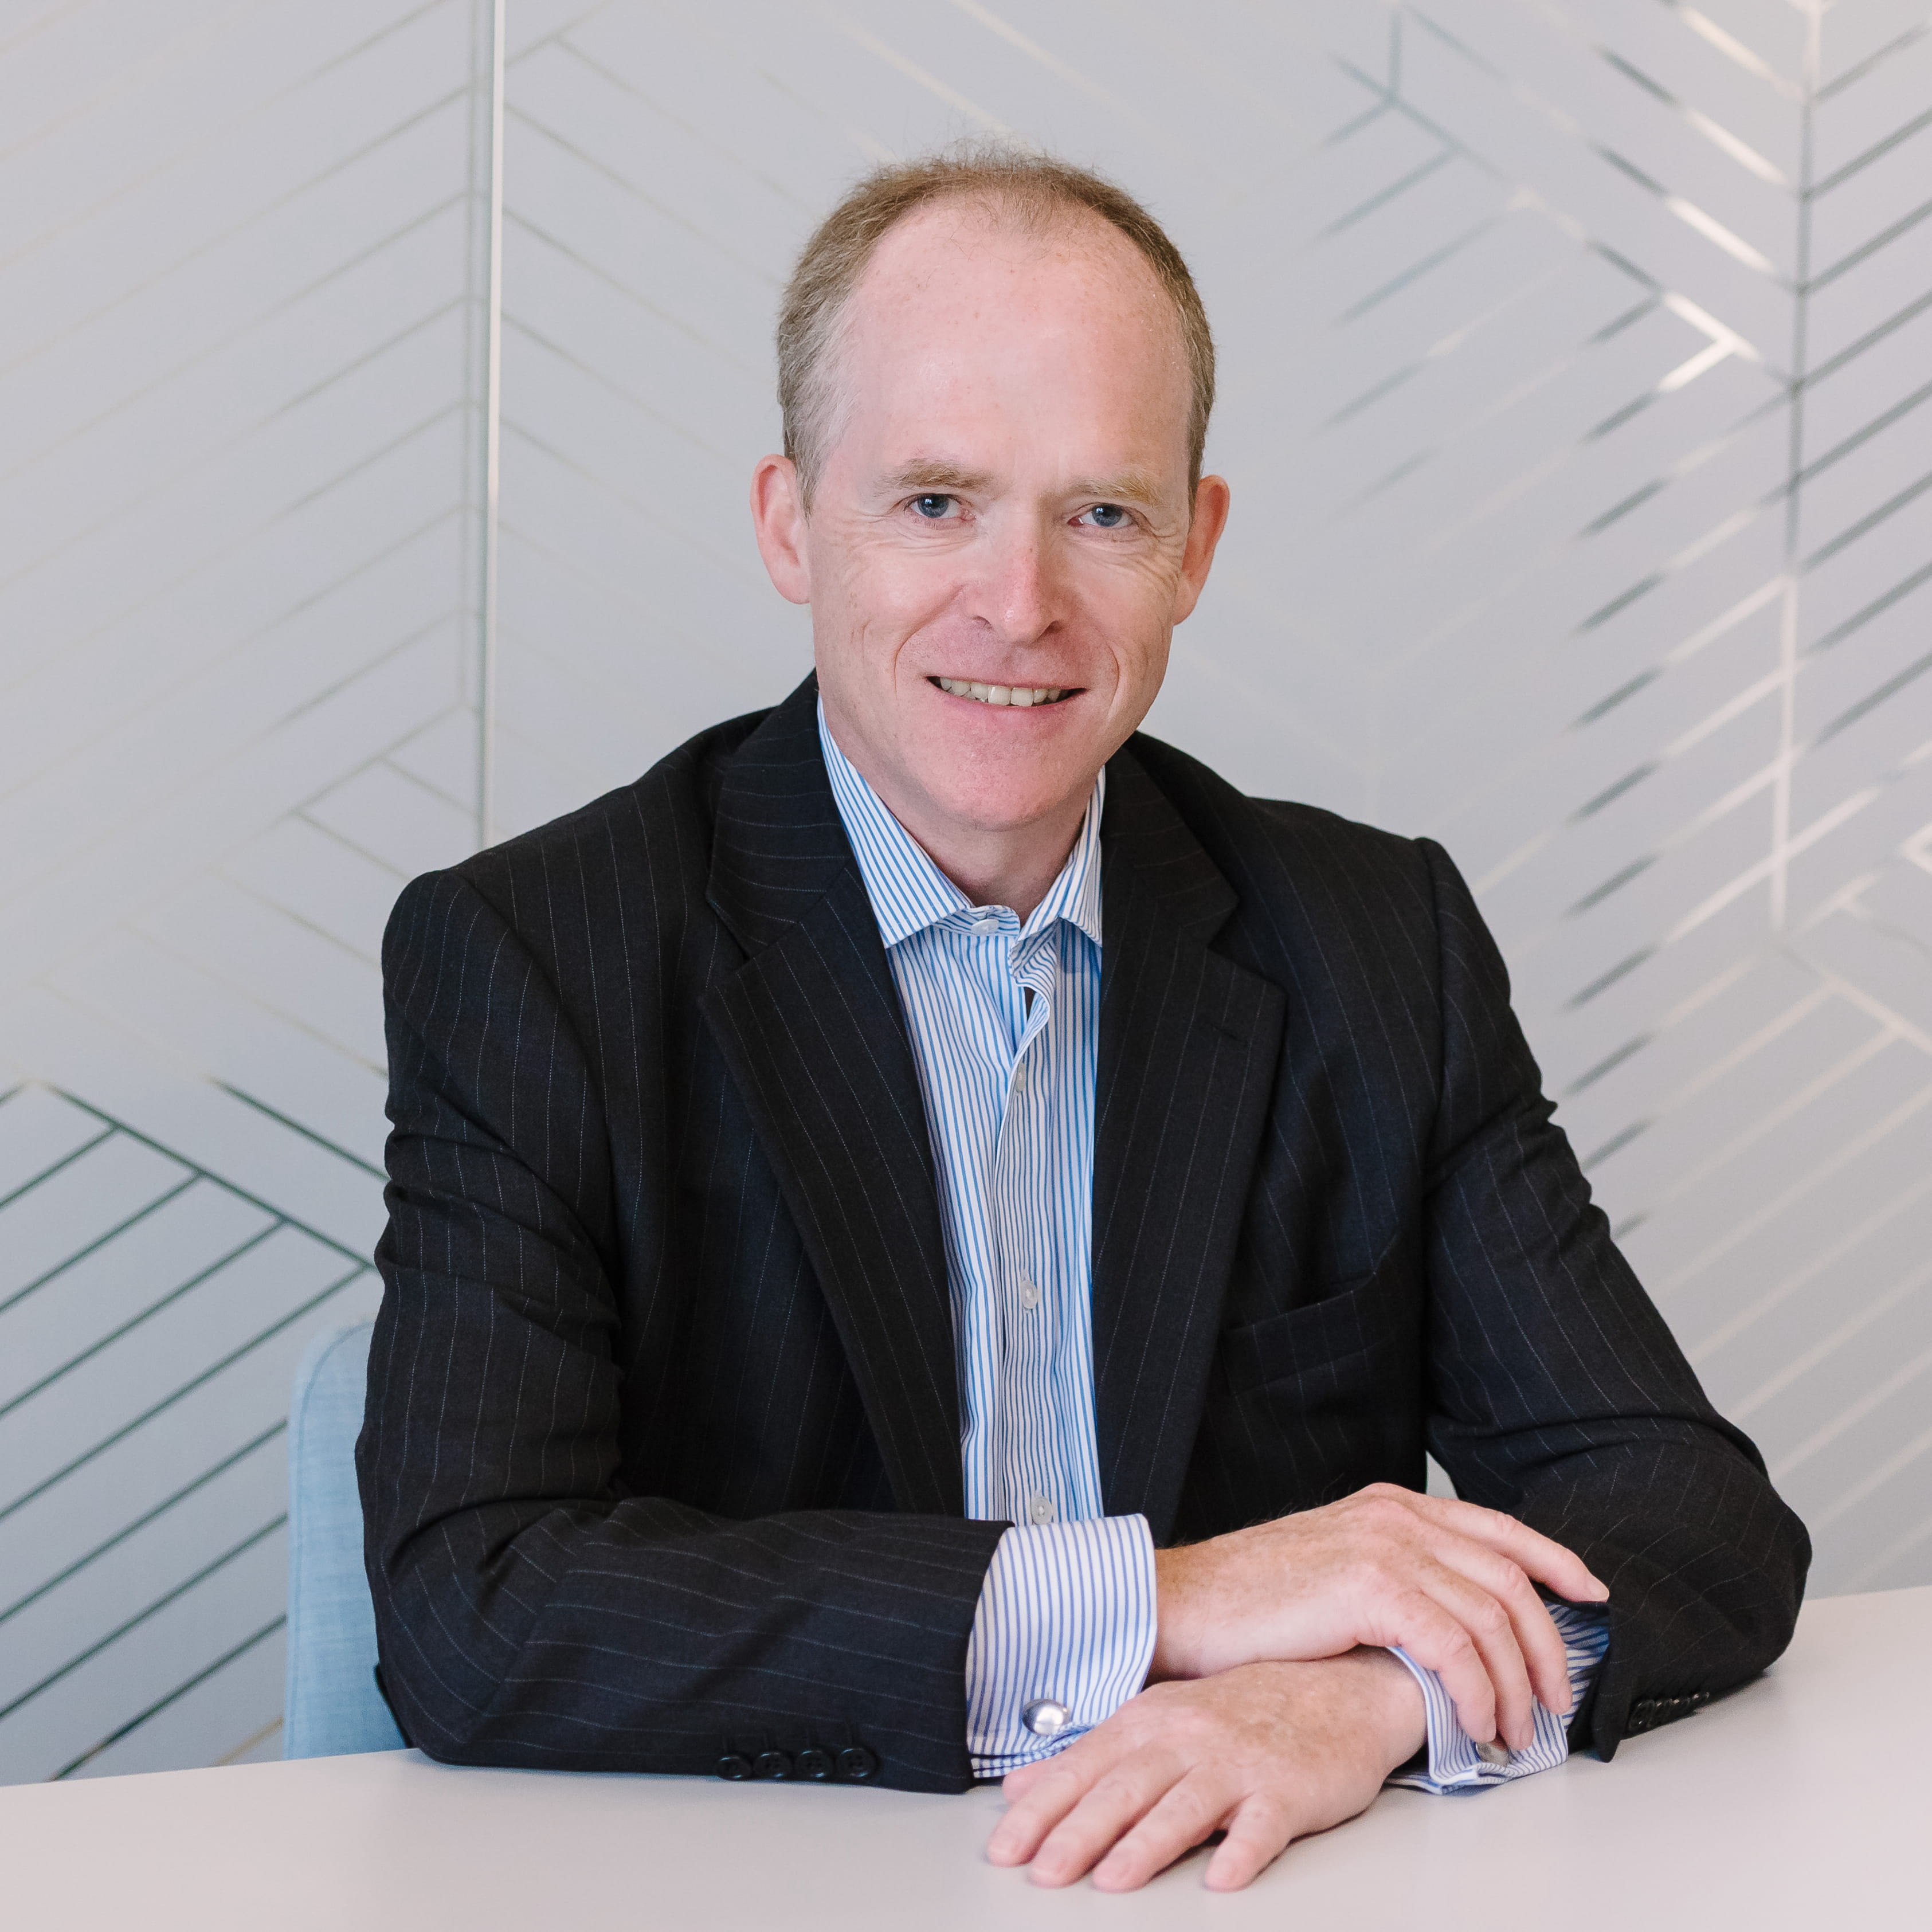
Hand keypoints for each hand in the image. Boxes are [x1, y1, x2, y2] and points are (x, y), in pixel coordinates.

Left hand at [988, 1650, 1425, 1891]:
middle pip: (1124, 1787)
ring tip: (1113, 1880)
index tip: (1004, 1846)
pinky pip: (1263, 1824)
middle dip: (1078, 1832)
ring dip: (1146, 1843)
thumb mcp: (1158, 1723)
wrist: (1338, 1689)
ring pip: (1184, 1805)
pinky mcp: (1288, 1790)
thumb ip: (1091, 1757)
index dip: (1041, 1808)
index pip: (1083, 1767)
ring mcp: (1239, 1762)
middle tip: (1043, 1873)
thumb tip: (1020, 1788)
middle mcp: (1188, 1736)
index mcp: (1150, 1722)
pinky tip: (1223, 1876)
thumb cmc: (1242, 1713)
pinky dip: (1242, 1850)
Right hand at [1152, 1482, 1606, 1750]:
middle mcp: (1396, 1515)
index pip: (1498, 1528)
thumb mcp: (1334, 1570)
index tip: (1592, 1596)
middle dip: (1547, 1646)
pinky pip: (1455, 1645)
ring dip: (1516, 1684)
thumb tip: (1451, 1627)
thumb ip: (1393, 1578)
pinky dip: (1478, 1691)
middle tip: (1556, 1702)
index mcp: (1390, 1505)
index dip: (1555, 1561)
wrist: (1185, 1602)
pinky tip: (1476, 1724)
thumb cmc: (1250, 1602)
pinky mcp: (1370, 1586)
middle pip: (1510, 1577)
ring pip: (1492, 1616)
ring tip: (1515, 1732)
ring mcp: (1384, 1545)